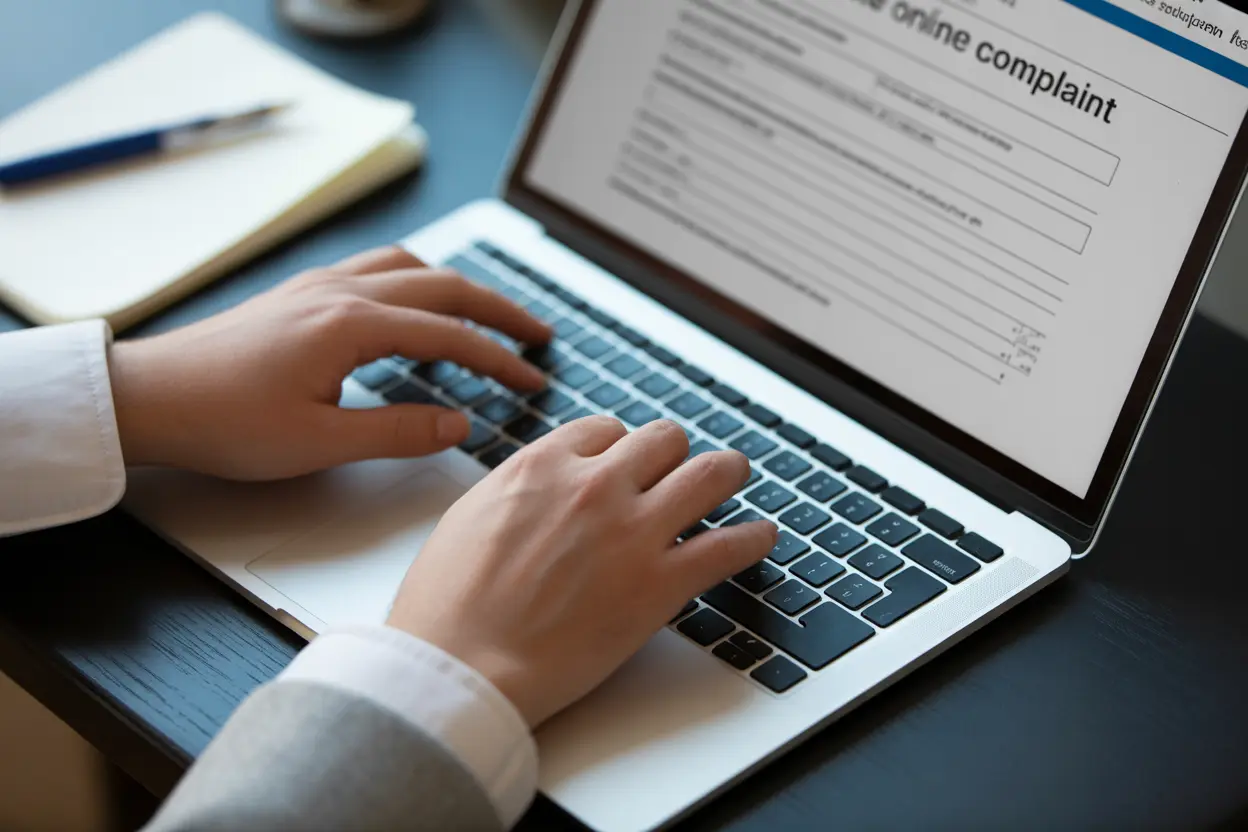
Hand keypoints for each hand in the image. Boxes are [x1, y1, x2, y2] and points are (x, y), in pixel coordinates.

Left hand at [109, 246, 550, 479]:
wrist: (150, 398)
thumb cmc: (225, 422)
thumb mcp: (320, 443)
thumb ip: (398, 431)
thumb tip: (459, 424)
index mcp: (351, 325)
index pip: (450, 336)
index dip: (500, 360)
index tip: (533, 380)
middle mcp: (341, 292)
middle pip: (443, 286)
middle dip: (498, 310)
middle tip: (538, 334)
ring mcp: (319, 286)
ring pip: (410, 267)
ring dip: (457, 289)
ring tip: (486, 316)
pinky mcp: (301, 294)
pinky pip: (377, 270)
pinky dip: (416, 282)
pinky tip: (415, 308)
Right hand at [386, 416, 777, 726]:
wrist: (460, 666)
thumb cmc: (447, 606)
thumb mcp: (469, 518)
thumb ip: (516, 491)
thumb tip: (538, 488)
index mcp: (543, 466)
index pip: (605, 430)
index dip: (621, 447)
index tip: (628, 464)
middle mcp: (594, 485)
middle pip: (662, 440)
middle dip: (672, 454)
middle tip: (680, 470)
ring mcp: (632, 531)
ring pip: (708, 473)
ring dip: (727, 472)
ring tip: (735, 477)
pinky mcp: (659, 583)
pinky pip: (729, 545)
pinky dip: (754, 538)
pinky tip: (762, 537)